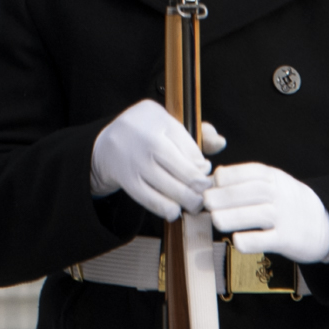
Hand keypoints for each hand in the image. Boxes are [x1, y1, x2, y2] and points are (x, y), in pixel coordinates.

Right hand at [88, 101, 214, 218]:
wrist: (107, 144)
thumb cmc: (146, 133)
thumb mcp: (169, 124)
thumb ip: (197, 134)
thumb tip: (220, 143)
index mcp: (161, 119)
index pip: (194, 152)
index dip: (204, 167)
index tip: (204, 172)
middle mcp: (149, 139)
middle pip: (188, 174)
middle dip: (202, 189)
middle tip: (204, 193)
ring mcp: (138, 162)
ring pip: (175, 191)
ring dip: (189, 201)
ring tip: (193, 202)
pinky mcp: (129, 182)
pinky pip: (156, 203)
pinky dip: (170, 210)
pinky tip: (175, 208)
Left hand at [204, 161, 328, 266]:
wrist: (327, 224)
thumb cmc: (290, 203)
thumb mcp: (275, 182)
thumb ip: (248, 180)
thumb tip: (214, 178)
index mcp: (274, 178)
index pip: (250, 172)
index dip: (228, 176)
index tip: (212, 183)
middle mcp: (281, 195)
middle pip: (251, 192)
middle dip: (225, 196)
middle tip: (206, 202)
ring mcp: (286, 218)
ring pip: (258, 214)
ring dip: (233, 216)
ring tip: (215, 220)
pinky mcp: (288, 240)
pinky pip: (268, 240)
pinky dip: (251, 241)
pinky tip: (236, 241)